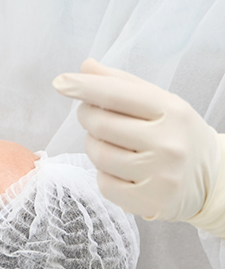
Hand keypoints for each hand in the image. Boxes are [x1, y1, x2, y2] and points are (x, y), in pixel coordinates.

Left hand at [53, 58, 222, 221]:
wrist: (212, 178)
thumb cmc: (174, 133)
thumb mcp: (158, 101)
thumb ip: (120, 83)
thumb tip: (86, 67)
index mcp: (171, 111)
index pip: (116, 94)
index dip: (83, 87)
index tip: (60, 82)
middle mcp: (169, 143)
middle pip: (100, 124)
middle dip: (87, 117)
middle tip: (95, 117)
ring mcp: (161, 175)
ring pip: (98, 155)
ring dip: (94, 146)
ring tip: (110, 144)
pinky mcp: (151, 202)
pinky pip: (104, 184)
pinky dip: (104, 175)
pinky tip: (120, 170)